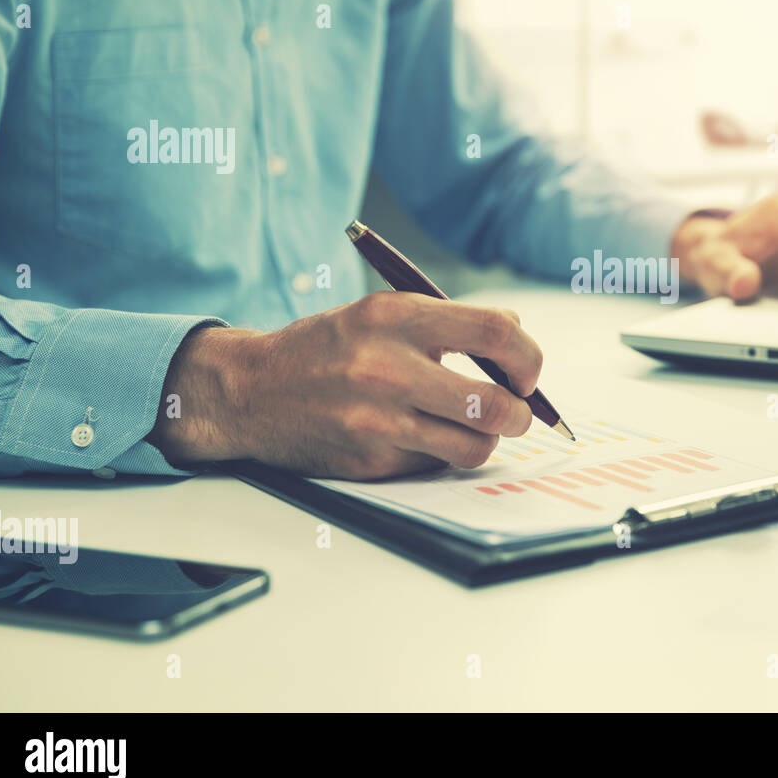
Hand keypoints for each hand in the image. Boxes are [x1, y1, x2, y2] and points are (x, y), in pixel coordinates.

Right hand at [148, 292, 541, 479]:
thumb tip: (517, 335)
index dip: (527, 358)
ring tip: (472, 426)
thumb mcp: (380, 313)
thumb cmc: (327, 349)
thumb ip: (448, 321)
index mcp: (395, 317)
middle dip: (521, 414)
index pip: (496, 332)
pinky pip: (436, 464)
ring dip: (487, 440)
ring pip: (474, 446)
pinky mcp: (371, 460)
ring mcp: (378, 419)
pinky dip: (442, 454)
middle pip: (496, 404)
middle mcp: (387, 367)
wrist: (250, 391)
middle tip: (515, 411)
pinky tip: (422, 436)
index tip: (526, 372)